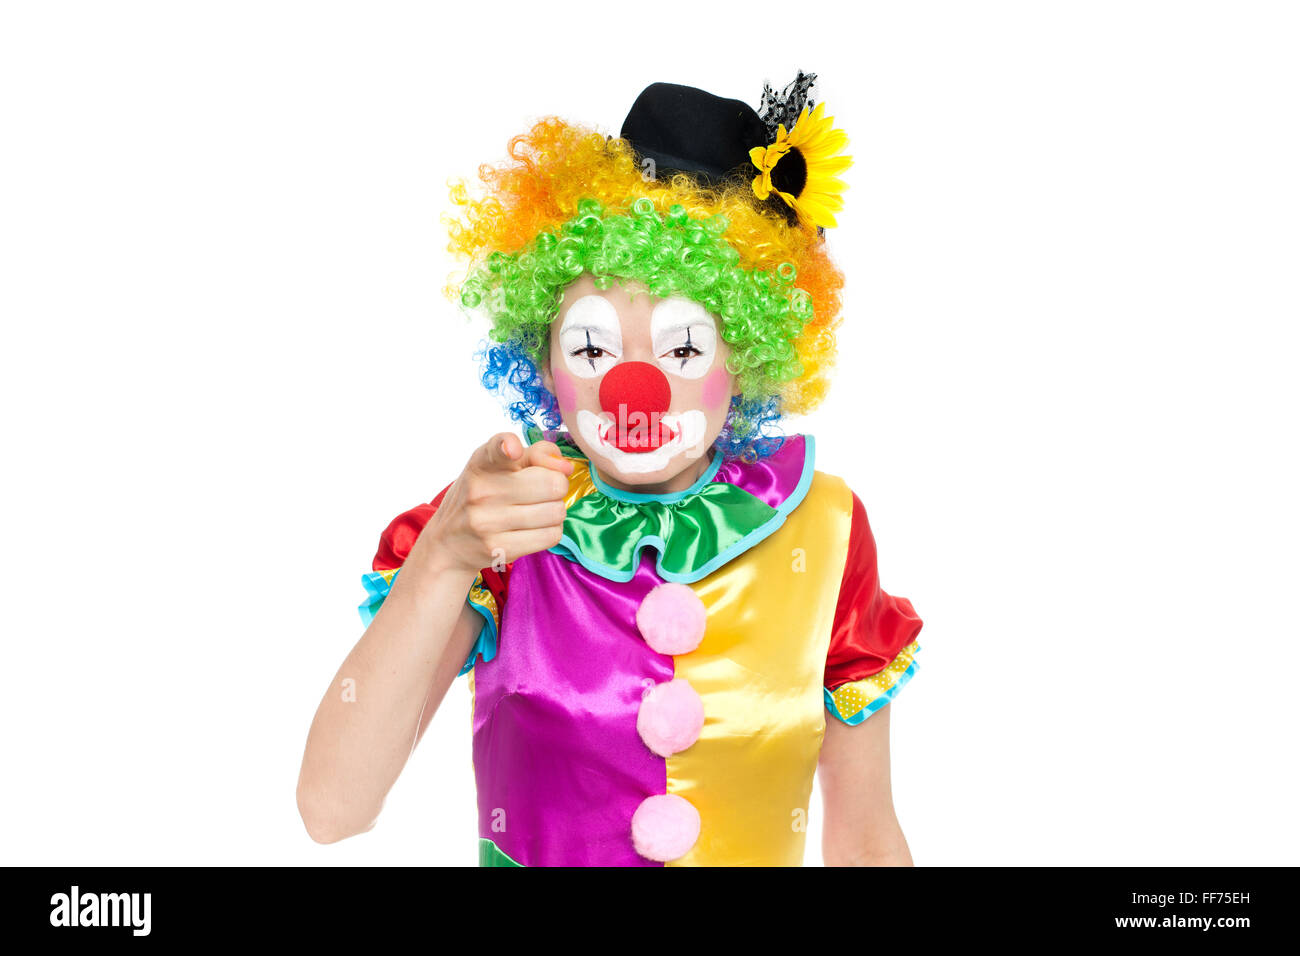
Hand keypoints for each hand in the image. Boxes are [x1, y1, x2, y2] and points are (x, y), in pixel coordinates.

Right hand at [414, 432, 574, 575]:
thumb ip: (536, 454)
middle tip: (543, 491)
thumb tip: (565, 467)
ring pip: (556, 512)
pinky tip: (533, 528)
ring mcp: (488, 522)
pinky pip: (551, 535)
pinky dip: (550, 530)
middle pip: (553, 484)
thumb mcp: (500, 465)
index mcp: (482, 463)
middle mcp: (481, 491)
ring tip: (536, 510)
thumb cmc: (484, 495)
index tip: (513, 450)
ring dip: (555, 510)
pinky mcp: (499, 549)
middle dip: (557, 486)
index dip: (508, 446)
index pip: (497, 449)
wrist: (450, 542)